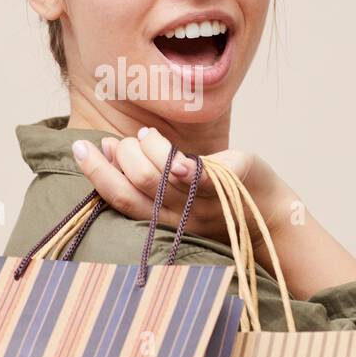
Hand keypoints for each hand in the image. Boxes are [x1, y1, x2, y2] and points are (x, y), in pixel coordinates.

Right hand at [70, 125, 282, 253]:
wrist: (272, 214)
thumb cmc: (220, 197)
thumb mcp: (178, 192)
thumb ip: (147, 173)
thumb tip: (109, 146)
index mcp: (163, 219)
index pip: (120, 200)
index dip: (97, 173)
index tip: (83, 147)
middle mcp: (178, 216)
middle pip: (135, 190)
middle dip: (118, 160)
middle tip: (121, 142)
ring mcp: (203, 202)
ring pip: (161, 179)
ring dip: (147, 151)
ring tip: (147, 137)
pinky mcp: (230, 186)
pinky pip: (204, 180)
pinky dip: (187, 169)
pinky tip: (176, 157)